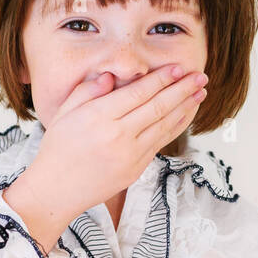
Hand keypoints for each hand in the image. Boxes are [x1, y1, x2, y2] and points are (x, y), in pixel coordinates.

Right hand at [7, 65, 207, 236]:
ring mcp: (130, 154)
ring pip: (164, 125)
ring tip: (200, 92)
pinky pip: (161, 142)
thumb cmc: (58, 149)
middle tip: (199, 75)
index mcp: (98, 117)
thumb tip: (111, 77)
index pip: (138, 93)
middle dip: (182, 89)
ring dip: (185, 106)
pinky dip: (176, 126)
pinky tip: (185, 115)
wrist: (57, 189)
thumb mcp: (64, 113)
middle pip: (158, 106)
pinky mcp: (136, 169)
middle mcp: (117, 135)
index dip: (161, 79)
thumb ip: (87, 91)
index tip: (177, 68)